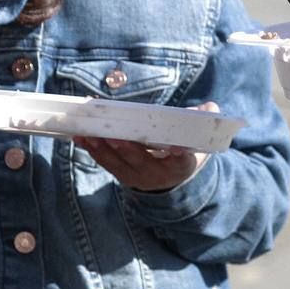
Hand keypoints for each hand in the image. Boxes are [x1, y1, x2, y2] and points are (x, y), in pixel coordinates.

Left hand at [75, 102, 216, 190]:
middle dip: (127, 149)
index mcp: (182, 165)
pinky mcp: (121, 174)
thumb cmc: (184, 150)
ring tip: (88, 134)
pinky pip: (105, 162)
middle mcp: (158, 175)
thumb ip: (203, 121)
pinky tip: (80, 137)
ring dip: (102, 148)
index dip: (180, 155)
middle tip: (114, 136)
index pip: (182, 161)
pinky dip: (93, 149)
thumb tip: (209, 108)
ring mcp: (137, 177)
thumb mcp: (199, 140)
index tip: (177, 148)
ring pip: (118, 163)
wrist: (172, 180)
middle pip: (141, 161)